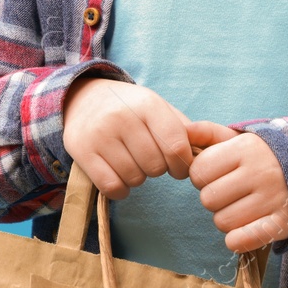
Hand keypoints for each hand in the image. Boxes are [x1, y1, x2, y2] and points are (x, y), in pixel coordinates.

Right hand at [61, 76, 193, 198]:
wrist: (81, 97)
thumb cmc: (129, 108)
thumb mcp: (156, 107)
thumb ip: (183, 129)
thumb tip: (206, 156)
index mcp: (147, 104)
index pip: (176, 147)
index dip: (182, 165)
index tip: (178, 166)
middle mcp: (122, 116)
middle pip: (155, 166)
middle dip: (158, 169)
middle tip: (149, 159)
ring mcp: (99, 134)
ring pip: (134, 178)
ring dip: (138, 178)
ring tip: (131, 162)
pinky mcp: (82, 151)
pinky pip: (111, 186)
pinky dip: (120, 190)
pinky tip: (119, 176)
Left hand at [186, 120, 287, 252]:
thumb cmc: (260, 155)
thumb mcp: (237, 138)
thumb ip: (207, 132)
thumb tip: (184, 132)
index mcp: (245, 149)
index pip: (199, 170)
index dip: (200, 175)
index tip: (214, 174)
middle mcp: (260, 173)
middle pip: (208, 198)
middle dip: (212, 196)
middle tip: (228, 191)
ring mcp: (273, 200)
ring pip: (222, 221)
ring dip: (225, 217)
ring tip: (239, 206)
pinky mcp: (282, 224)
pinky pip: (242, 240)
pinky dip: (236, 239)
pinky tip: (241, 229)